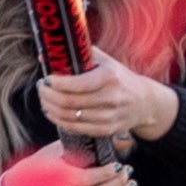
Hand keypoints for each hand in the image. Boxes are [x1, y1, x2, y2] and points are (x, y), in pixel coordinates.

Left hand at [36, 60, 176, 145]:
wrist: (144, 102)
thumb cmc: (117, 77)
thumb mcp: (104, 61)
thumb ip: (78, 55)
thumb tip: (45, 55)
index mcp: (110, 77)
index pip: (78, 84)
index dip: (56, 83)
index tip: (46, 78)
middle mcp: (112, 97)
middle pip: (69, 102)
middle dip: (48, 95)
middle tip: (41, 88)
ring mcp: (110, 116)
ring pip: (69, 117)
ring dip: (50, 108)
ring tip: (44, 99)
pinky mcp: (108, 130)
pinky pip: (76, 128)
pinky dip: (59, 121)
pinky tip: (52, 112)